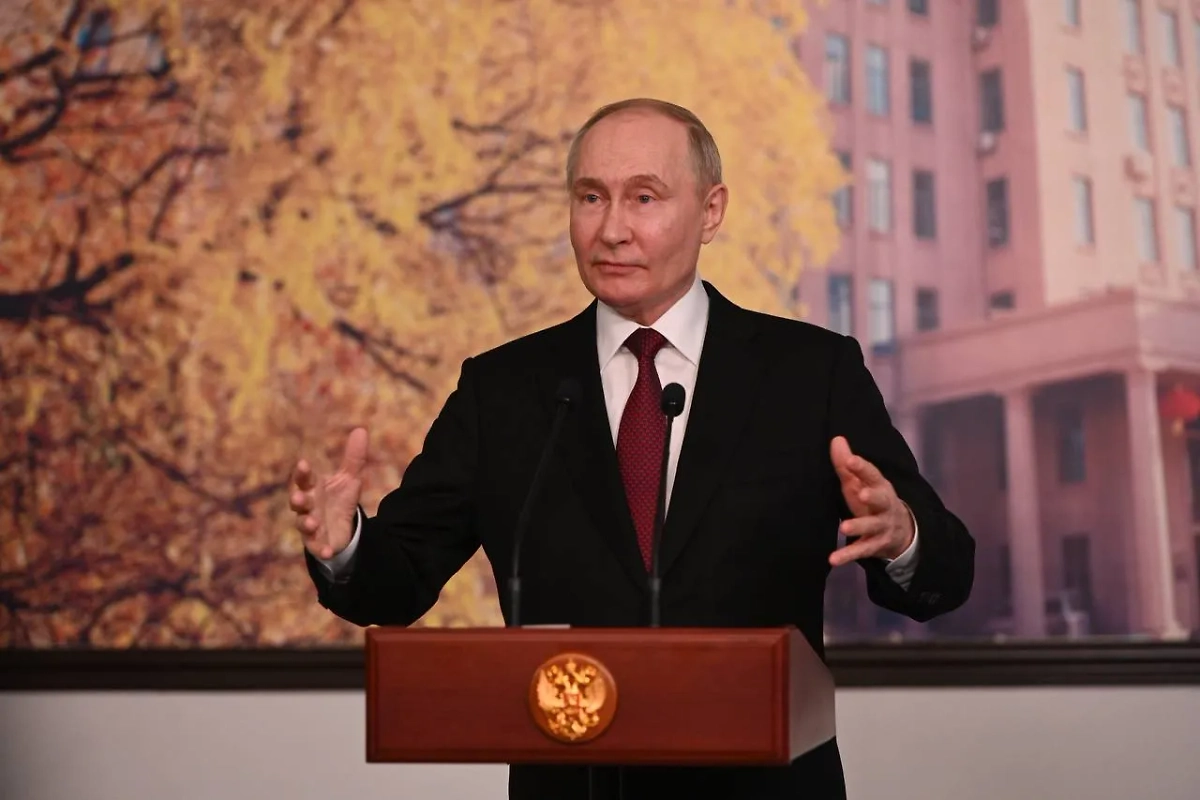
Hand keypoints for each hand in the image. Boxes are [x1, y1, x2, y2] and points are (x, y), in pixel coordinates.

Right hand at [290, 427, 368, 559]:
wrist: (341, 527)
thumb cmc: (338, 499)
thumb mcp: (349, 478)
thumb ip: (354, 458)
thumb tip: (361, 429)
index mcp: (312, 488)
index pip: (304, 479)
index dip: (302, 473)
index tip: (303, 463)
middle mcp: (307, 506)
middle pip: (297, 502)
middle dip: (297, 500)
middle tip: (298, 498)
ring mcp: (310, 525)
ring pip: (303, 524)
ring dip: (306, 524)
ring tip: (312, 523)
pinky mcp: (317, 543)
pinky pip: (317, 547)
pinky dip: (321, 549)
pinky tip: (328, 551)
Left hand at [828, 435, 913, 565]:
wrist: (901, 532)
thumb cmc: (872, 501)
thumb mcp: (860, 483)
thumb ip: (847, 464)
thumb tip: (836, 439)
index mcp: (880, 486)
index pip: (872, 474)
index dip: (862, 467)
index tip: (850, 459)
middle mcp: (884, 506)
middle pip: (881, 500)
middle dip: (872, 496)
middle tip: (861, 493)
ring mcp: (881, 527)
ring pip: (872, 526)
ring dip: (859, 526)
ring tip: (843, 527)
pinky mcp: (875, 545)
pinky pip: (861, 550)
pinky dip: (847, 556)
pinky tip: (833, 559)